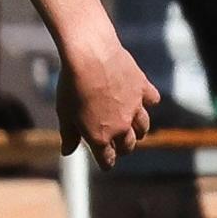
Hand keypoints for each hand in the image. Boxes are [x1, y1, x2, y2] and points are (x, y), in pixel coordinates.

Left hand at [53, 31, 158, 166]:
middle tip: (119, 146)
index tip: (106, 162)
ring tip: (134, 128)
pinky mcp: (143, 88)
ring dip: (139, 131)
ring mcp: (135, 108)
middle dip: (123, 148)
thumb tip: (67, 152)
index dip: (107, 162)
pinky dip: (148, 102)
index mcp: (100, 137)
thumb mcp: (64, 112)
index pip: (108, 160)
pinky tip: (142, 99)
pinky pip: (152, 101)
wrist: (90, 55)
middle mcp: (121, 126)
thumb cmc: (71, 84)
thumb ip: (69, 135)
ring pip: (143, 127)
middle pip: (128, 145)